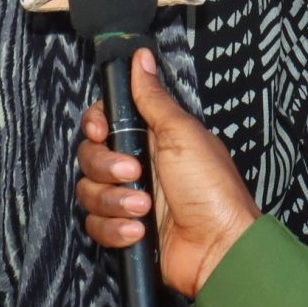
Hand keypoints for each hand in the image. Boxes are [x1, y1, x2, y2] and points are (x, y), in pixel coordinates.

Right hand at [76, 49, 258, 299]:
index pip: (105, 121)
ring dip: (114, 201)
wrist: (218, 249)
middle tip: (134, 173)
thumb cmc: (211, 188)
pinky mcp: (124, 231)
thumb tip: (141, 57)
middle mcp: (137, 165)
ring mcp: (129, 199)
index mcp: (152, 137)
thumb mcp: (183, 134)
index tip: (101, 131)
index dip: (96, 124)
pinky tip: (139, 232)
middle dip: (106, 166)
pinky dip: (115, 229)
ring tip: (144, 209)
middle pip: (90, 155)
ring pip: (89, 191)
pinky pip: (96, 225)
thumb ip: (153, 98)